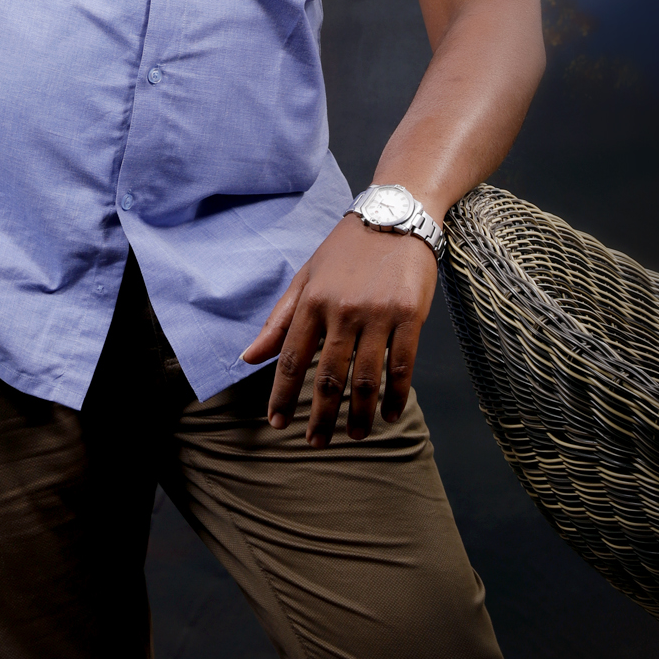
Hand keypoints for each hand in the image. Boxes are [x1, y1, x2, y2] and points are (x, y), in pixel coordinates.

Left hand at [241, 216, 435, 446]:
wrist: (395, 216)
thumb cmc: (346, 250)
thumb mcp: (306, 278)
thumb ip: (279, 321)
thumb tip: (248, 358)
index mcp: (312, 301)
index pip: (292, 359)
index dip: (282, 396)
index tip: (277, 424)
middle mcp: (342, 310)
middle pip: (327, 377)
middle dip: (319, 416)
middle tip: (315, 443)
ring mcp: (378, 313)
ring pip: (365, 379)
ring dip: (357, 415)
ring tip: (353, 436)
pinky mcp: (410, 315)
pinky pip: (401, 367)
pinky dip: (395, 397)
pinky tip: (388, 414)